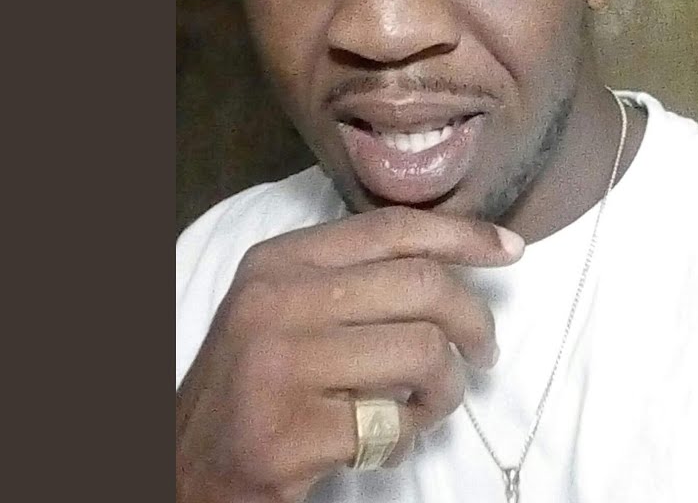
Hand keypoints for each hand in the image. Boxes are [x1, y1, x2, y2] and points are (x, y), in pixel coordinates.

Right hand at [176, 207, 523, 502]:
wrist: (187, 467)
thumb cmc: (256, 387)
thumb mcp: (286, 311)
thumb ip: (354, 281)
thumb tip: (456, 260)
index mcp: (278, 263)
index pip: (392, 229)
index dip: (463, 236)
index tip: (511, 251)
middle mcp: (273, 303)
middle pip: (422, 286)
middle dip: (474, 322)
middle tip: (483, 354)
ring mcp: (277, 368)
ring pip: (423, 354)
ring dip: (446, 390)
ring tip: (429, 407)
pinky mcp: (289, 433)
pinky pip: (394, 425)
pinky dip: (406, 440)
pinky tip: (383, 444)